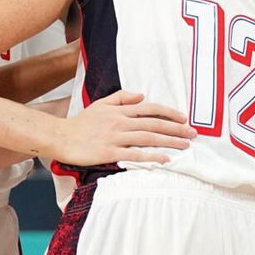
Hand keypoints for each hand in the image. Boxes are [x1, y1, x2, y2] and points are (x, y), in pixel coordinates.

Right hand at [54, 90, 195, 165]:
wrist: (61, 136)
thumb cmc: (81, 122)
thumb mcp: (101, 104)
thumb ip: (121, 97)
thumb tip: (141, 95)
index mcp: (120, 110)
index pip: (150, 108)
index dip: (169, 112)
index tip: (184, 118)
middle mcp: (120, 121)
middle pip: (154, 123)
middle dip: (176, 128)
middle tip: (193, 133)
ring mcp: (115, 137)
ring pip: (148, 137)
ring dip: (169, 141)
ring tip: (186, 145)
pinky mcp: (109, 152)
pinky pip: (135, 154)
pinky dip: (151, 157)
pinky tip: (165, 159)